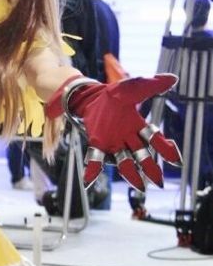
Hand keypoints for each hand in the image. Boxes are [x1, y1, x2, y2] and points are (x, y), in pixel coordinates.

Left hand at [68, 74, 181, 189]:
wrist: (91, 97)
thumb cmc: (113, 95)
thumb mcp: (132, 88)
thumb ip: (151, 85)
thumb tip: (172, 79)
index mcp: (137, 126)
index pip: (154, 139)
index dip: (165, 149)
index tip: (175, 161)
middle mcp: (127, 137)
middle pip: (141, 155)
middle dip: (149, 167)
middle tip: (157, 181)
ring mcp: (112, 142)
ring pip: (124, 161)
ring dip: (131, 173)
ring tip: (139, 186)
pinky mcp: (97, 143)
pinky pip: (96, 159)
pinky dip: (93, 171)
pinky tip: (90, 181)